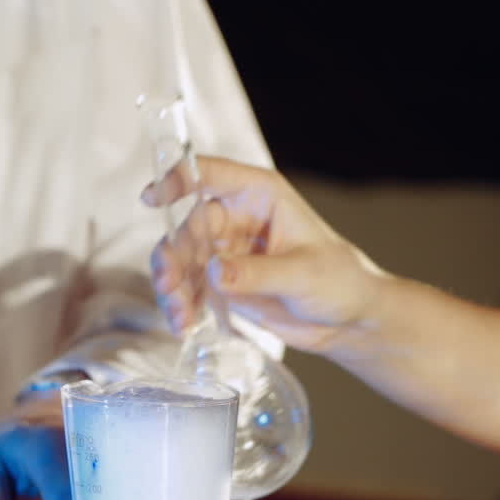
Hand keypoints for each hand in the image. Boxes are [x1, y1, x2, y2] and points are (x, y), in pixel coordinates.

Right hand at [145, 156, 387, 355]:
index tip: (152, 198)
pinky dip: (182, 304)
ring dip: (173, 286)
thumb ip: (257, 273)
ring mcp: (226, 250)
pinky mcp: (221, 281)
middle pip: (188, 226)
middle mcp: (237, 217)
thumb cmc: (339, 281)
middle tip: (169, 284)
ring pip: (182, 260)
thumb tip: (213, 273)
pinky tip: (183, 324)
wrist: (348, 318)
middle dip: (173, 257)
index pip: (211, 175)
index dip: (178, 179)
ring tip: (178, 315)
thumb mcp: (303, 274)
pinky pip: (189, 287)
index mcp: (260, 196)